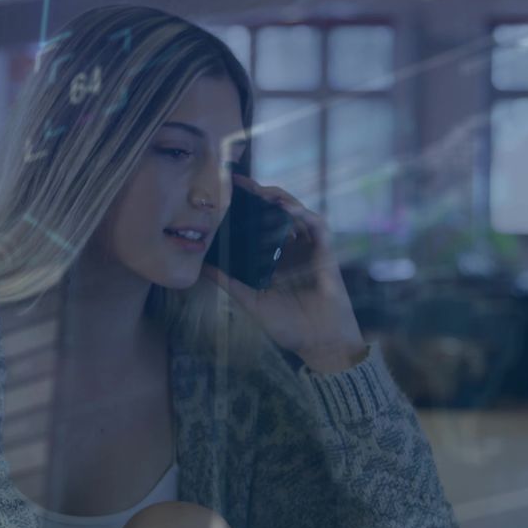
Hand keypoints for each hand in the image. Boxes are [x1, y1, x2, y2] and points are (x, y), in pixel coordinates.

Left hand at [201, 174, 366, 373]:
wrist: (319, 343)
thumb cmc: (289, 326)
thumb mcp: (251, 301)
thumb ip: (229, 283)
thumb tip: (201, 268)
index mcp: (275, 258)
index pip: (260, 225)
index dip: (248, 207)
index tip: (228, 192)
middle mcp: (292, 249)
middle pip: (278, 212)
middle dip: (261, 195)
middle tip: (239, 184)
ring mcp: (309, 249)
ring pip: (297, 212)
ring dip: (280, 199)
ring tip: (260, 191)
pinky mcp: (325, 253)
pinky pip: (317, 225)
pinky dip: (302, 214)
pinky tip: (286, 209)